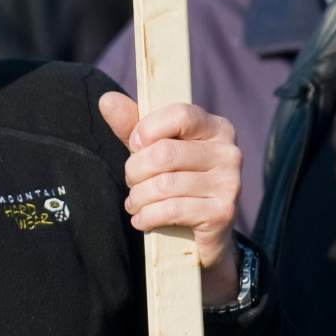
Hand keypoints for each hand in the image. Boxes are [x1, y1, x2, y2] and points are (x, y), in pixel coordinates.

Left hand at [100, 90, 241, 305]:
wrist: (203, 235)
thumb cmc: (176, 181)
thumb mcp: (155, 149)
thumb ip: (133, 124)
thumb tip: (106, 99)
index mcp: (216, 127)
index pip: (180, 114)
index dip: (148, 129)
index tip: (135, 145)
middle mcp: (229, 151)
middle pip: (165, 153)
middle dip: (136, 169)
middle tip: (131, 181)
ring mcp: (229, 183)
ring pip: (165, 184)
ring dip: (138, 196)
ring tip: (133, 202)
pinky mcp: (222, 213)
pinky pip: (173, 210)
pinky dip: (148, 216)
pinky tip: (141, 220)